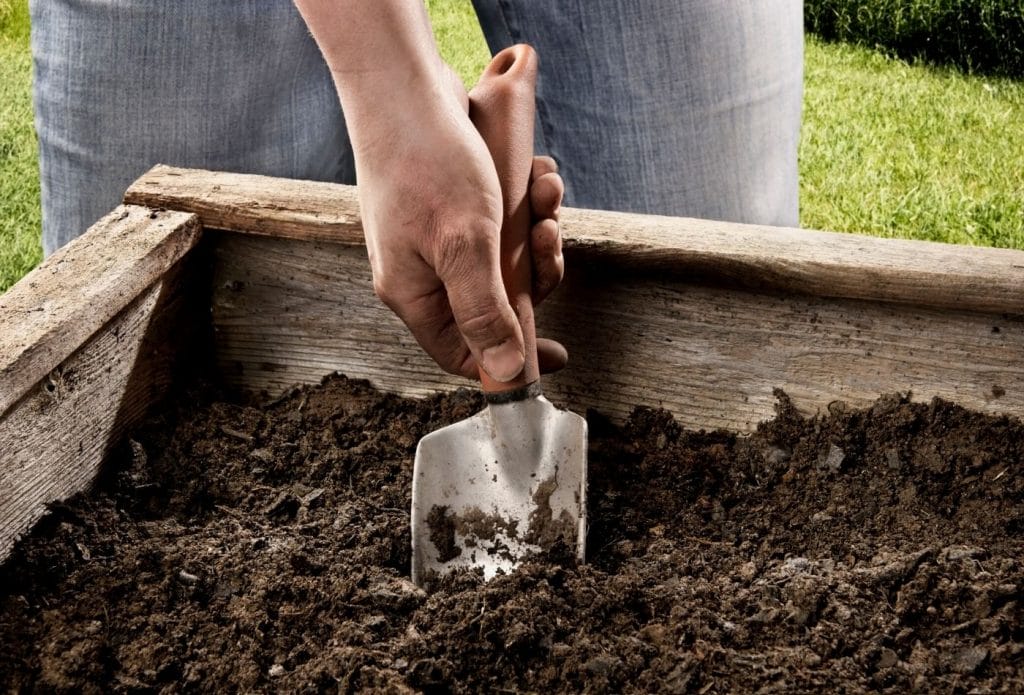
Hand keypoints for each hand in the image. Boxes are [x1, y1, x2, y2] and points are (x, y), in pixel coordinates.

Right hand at [354, 67, 565, 380]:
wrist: (401, 86)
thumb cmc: (426, 163)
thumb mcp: (464, 246)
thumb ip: (485, 312)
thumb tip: (505, 374)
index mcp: (414, 293)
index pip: (463, 352)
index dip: (510, 358)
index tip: (558, 353)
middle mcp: (423, 270)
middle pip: (496, 301)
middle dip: (534, 270)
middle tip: (548, 235)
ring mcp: (436, 236)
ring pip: (505, 256)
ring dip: (535, 226)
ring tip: (543, 190)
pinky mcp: (452, 204)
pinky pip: (501, 220)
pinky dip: (525, 201)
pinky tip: (533, 173)